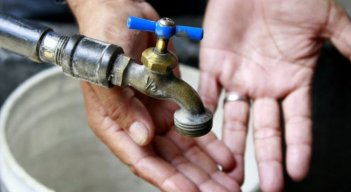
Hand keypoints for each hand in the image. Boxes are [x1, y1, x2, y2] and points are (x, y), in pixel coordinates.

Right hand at [68, 0, 240, 190]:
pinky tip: (227, 157)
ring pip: (185, 149)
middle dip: (195, 180)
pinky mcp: (172, 102)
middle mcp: (137, 124)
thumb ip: (122, 109)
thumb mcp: (107, 73)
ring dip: (207, 167)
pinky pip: (193, 127)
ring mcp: (156, 114)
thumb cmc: (104, 39)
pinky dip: (210, 142)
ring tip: (230, 182)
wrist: (120, 11)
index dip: (167, 179)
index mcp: (115, 123)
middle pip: (169, 161)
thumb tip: (143, 139)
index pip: (141, 160)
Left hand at [200, 0, 350, 190]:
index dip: (298, 147)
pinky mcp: (213, 65)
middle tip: (267, 185)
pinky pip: (207, 94)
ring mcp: (237, 77)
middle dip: (266, 157)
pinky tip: (203, 136)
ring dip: (232, 145)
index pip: (297, 122)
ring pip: (234, 119)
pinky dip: (203, 114)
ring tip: (230, 171)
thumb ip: (348, 44)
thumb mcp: (325, 20)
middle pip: (265, 129)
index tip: (298, 172)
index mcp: (292, 79)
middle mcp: (264, 84)